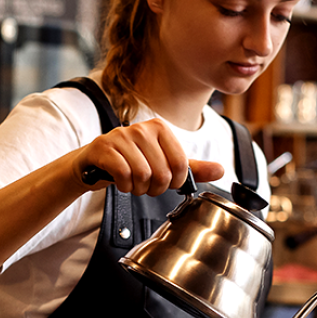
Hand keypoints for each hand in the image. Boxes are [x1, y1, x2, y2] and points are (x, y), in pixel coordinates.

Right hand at [74, 118, 223, 195]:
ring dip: (138, 189)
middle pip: (161, 172)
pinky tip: (121, 182)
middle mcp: (141, 128)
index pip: (180, 164)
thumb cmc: (132, 162)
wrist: (95, 162)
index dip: (174, 183)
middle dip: (154, 188)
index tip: (165, 183)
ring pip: (142, 175)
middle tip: (146, 186)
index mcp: (160, 128)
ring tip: (134, 184)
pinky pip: (122, 174)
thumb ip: (192, 169)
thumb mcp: (164, 164)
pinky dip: (124, 186)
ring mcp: (121, 136)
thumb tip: (221, 170)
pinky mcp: (103, 147)